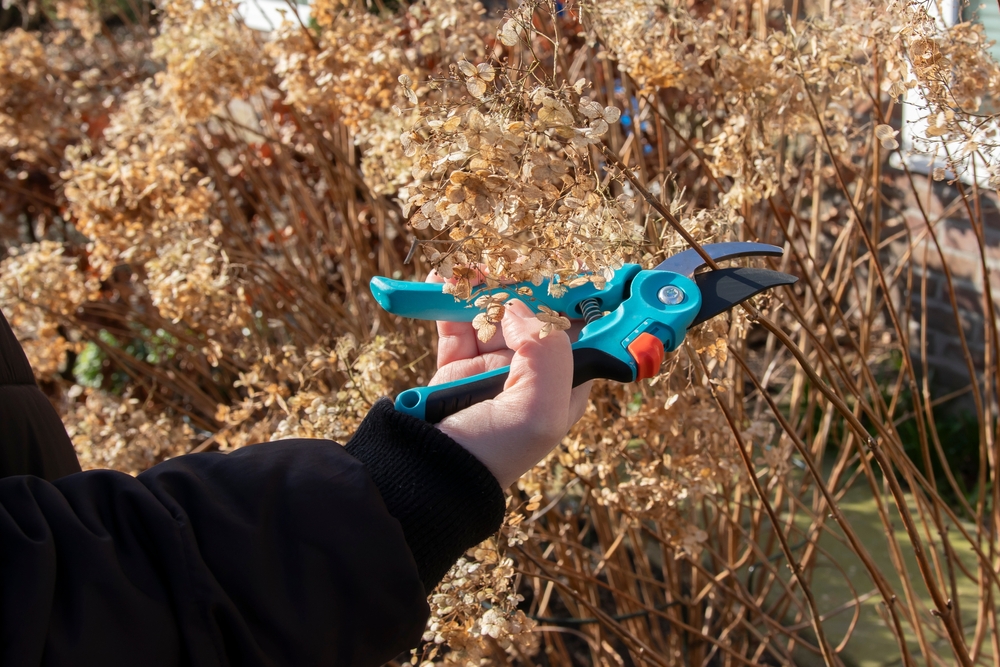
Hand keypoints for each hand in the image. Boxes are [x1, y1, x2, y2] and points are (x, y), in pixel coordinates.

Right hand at [426, 274, 592, 487]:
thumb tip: (521, 309)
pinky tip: (445, 280)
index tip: (572, 268)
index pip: (579, 334)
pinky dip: (450, 301)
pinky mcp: (456, 367)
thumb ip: (546, 352)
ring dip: (486, 287)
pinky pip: (456, 324)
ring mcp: (491, 369)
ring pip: (494, 314)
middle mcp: (531, 376)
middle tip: (513, 260)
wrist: (429, 473)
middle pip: (534, 316)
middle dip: (524, 285)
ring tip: (474, 265)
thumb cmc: (494, 452)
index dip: (577, 300)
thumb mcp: (540, 410)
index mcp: (562, 389)